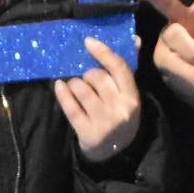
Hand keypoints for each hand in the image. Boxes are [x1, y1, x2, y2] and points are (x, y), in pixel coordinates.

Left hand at [53, 37, 143, 162]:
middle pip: (98, 77)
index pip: (119, 68)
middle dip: (87, 73)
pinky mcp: (87, 133)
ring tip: (74, 85)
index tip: (88, 42)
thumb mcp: (129, 96)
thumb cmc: (120, 116)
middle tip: (84, 76)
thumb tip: (134, 38)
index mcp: (132, 97)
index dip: (103, 52)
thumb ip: (127, 69)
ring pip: (82, 90)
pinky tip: (59, 86)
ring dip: (74, 83)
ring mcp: (103, 122)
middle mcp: (120, 109)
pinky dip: (62, 94)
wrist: (116, 153)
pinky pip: (70, 108)